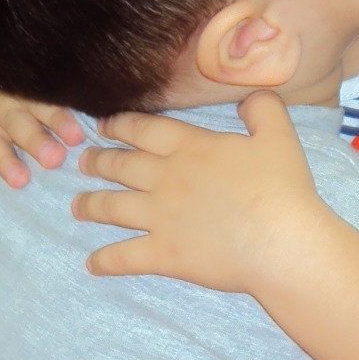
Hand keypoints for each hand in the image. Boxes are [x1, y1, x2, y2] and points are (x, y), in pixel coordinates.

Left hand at [0, 70, 84, 188]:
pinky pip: (58, 84)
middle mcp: (2, 106)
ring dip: (59, 120)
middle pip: (17, 122)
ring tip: (76, 137)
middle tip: (53, 159)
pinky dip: (74, 96)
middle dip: (35, 140)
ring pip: (40, 102)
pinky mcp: (44, 78)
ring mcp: (25, 88)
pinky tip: (93, 105)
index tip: (20, 180)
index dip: (5, 161)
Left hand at [72, 92, 338, 293]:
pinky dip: (105, 261)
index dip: (120, 125)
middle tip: (82, 161)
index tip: (104, 126)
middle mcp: (166, 178)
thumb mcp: (279, 136)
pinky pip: (124, 257)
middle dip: (97, 161)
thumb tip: (249, 96)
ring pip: (112, 207)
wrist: (280, 241)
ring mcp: (160, 217)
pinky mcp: (164, 254)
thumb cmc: (282, 189)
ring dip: (90, 205)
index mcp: (190, 147)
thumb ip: (262, 109)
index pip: (143, 130)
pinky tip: (92, 264)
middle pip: (120, 166)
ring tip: (76, 207)